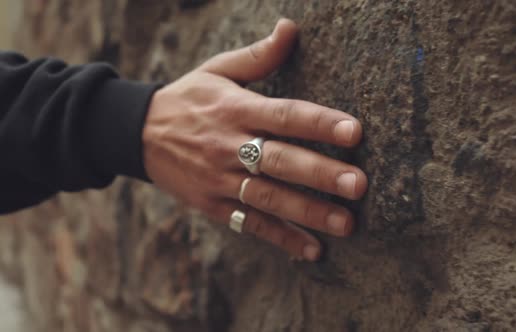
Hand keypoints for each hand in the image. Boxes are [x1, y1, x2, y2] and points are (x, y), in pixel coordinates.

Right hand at [143, 18, 366, 260]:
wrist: (136, 134)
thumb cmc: (188, 98)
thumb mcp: (217, 70)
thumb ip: (259, 55)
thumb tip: (291, 27)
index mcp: (236, 109)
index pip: (285, 115)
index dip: (319, 123)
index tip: (355, 133)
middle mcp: (229, 146)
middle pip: (280, 161)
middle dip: (321, 174)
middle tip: (359, 185)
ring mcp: (219, 180)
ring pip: (268, 198)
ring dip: (308, 213)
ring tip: (347, 224)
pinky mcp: (213, 205)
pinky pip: (250, 223)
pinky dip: (281, 238)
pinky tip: (312, 250)